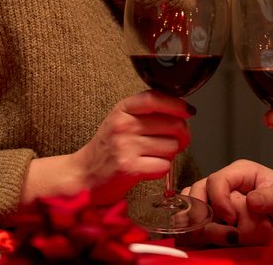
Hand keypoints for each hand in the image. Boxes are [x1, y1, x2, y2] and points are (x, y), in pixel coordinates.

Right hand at [21, 90, 192, 204]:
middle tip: (174, 142)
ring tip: (152, 156)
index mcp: (123, 109)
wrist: (83, 175)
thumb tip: (184, 112)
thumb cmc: (108, 147)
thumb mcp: (122, 120)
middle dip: (181, 136)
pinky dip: (160, 170)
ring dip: (168, 155)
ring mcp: (126, 146)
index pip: (156, 98)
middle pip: (174, 124)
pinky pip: (164, 166)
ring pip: (172, 147)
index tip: (189, 111)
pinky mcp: (129, 168)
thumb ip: (147, 113)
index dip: (178, 104)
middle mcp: (124, 124)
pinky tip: (147, 168)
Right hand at [178, 160, 272, 246]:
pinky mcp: (216, 224)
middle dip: (208, 217)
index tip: (232, 219)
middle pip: (197, 195)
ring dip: (206, 230)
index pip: (216, 181)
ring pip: (193, 213)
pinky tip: (222, 244)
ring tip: (232, 240)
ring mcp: (218, 205)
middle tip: (230, 235)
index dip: (219, 200)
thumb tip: (252, 200)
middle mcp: (226, 187)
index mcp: (241, 173)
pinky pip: (196, 228)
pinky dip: (202, 238)